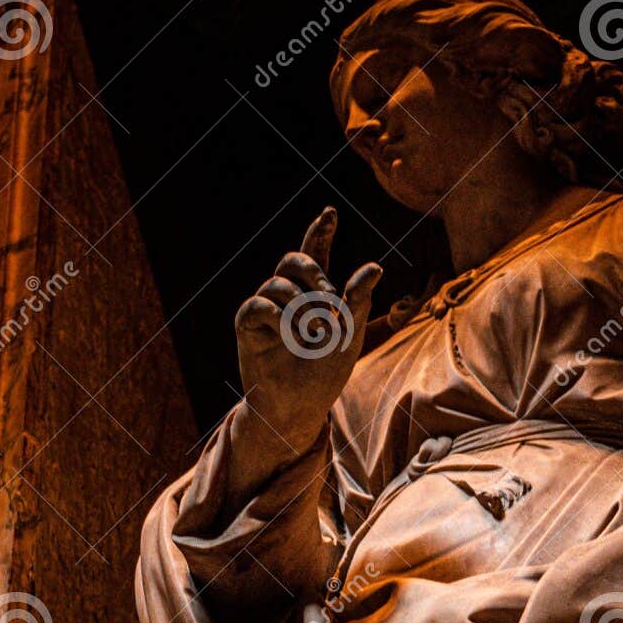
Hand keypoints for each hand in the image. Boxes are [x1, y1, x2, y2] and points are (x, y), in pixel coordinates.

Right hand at [229, 207, 381, 492]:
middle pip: (291, 260)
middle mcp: (286, 298)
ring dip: (299, 306)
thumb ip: (358, 301)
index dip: (319, 233)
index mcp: (312, 297)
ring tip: (313, 332)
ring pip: (277, 283)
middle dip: (312, 272)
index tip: (330, 213)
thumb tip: (376, 265)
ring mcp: (265, 310)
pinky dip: (277, 317)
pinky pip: (257, 305)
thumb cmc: (324, 376)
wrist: (298, 408)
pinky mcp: (247, 326)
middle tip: (330, 297)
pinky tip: (289, 335)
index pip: (313, 255)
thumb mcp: (349, 336)